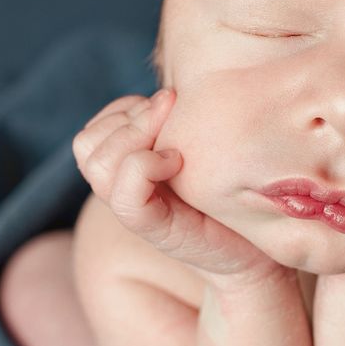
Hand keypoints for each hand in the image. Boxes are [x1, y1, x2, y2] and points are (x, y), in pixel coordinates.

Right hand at [71, 89, 286, 285]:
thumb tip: (169, 92)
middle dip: (130, 119)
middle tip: (173, 116)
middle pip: (86, 143)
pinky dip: (145, 165)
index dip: (123, 111)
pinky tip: (178, 162)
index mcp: (125, 171)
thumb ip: (173, 123)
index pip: (92, 131)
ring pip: (98, 162)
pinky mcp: (155, 230)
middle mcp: (121, 191)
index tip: (168, 107)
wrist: (258, 252)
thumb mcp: (200, 147)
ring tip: (176, 142)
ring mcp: (135, 212)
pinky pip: (125, 194)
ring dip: (136, 136)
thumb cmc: (232, 194)